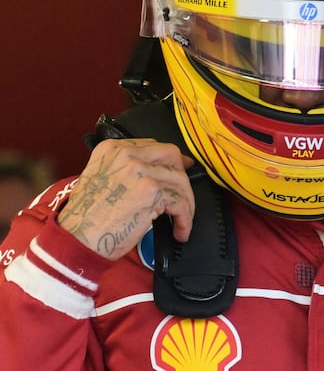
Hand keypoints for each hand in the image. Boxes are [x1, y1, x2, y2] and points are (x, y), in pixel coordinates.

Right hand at [58, 139, 194, 260]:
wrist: (77, 238)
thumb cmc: (87, 217)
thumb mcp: (100, 179)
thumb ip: (126, 169)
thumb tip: (157, 172)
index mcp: (113, 149)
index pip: (153, 146)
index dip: (172, 160)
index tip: (183, 169)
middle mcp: (127, 155)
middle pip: (171, 156)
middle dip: (182, 177)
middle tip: (184, 196)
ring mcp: (140, 171)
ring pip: (180, 181)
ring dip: (186, 204)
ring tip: (181, 221)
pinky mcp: (151, 192)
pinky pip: (180, 203)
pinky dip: (184, 220)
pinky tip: (180, 231)